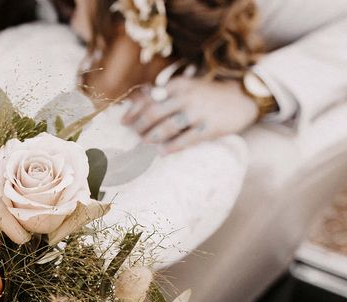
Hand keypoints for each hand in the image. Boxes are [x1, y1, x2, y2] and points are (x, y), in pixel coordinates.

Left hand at [122, 76, 258, 152]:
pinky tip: (162, 152)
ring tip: (145, 142)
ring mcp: (198, 112)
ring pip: (168, 126)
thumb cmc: (207, 96)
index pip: (150, 98)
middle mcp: (187, 97)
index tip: (123, 122)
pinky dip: (171, 147)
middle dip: (140, 126)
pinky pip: (186, 139)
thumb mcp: (187, 89)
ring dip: (152, 136)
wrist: (241, 98)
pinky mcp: (209, 127)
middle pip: (154, 112)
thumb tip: (137, 106)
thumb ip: (166, 96)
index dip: (133, 111)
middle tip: (134, 135)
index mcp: (178, 86)